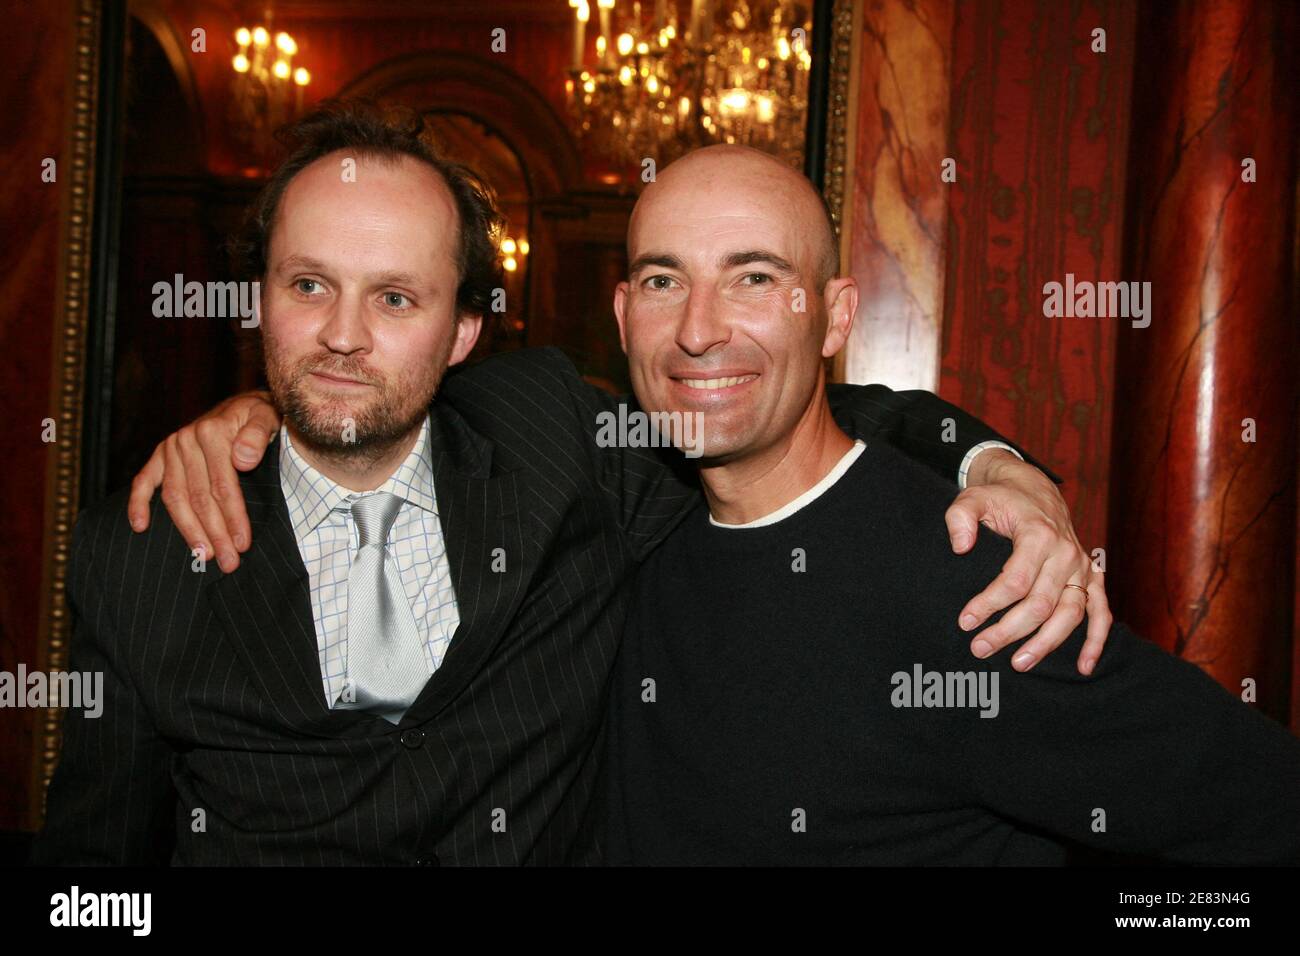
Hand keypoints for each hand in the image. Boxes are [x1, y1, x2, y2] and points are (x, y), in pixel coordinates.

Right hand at [127, 391, 280, 572]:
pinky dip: (138, 504)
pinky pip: (143, 481)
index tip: (242, 545)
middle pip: (199, 497)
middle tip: (228, 562)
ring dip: (187, 530)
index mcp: (212, 432)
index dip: (233, 517)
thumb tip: (243, 460)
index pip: (223, 485)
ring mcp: (170, 448)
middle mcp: (186, 439)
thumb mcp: (266, 417)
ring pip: (175, 497)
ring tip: (202, 556)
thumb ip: (257, 435)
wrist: (244, 406)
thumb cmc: (259, 417)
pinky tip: (140, 527)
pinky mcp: (160, 454)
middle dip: (214, 533)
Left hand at [945, 449, 1111, 675]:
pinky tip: (1084, 666)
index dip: (989, 604)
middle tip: (979, 648)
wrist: (1032, 489)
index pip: (1015, 580)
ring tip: (1018, 663)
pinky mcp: (1091, 577)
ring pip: (1069, 614)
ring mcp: (1082, 567)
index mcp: (1038, 534)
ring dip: (1045, 643)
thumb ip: (960, 518)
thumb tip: (960, 547)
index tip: (965, 622)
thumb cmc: (999, 498)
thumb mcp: (973, 498)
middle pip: (1040, 603)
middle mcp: (1066, 553)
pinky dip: (1096, 640)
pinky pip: (1100, 612)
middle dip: (1009, 631)